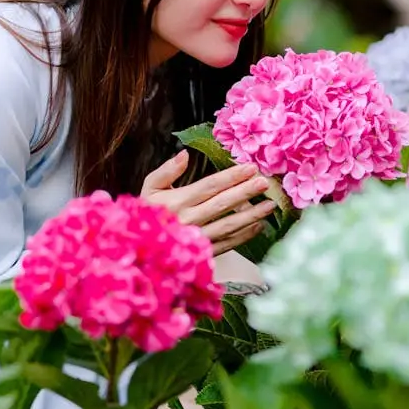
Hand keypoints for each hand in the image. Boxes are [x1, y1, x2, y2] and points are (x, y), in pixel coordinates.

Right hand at [141, 150, 276, 255]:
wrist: (139, 245)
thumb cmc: (147, 212)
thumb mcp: (149, 188)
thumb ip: (166, 171)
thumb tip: (184, 154)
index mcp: (177, 201)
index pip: (210, 186)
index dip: (231, 176)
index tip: (250, 168)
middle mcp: (189, 220)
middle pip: (222, 204)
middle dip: (245, 192)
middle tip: (265, 183)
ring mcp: (196, 239)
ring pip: (228, 225)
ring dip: (251, 215)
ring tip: (269, 205)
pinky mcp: (202, 254)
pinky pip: (227, 244)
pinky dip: (244, 236)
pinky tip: (259, 226)